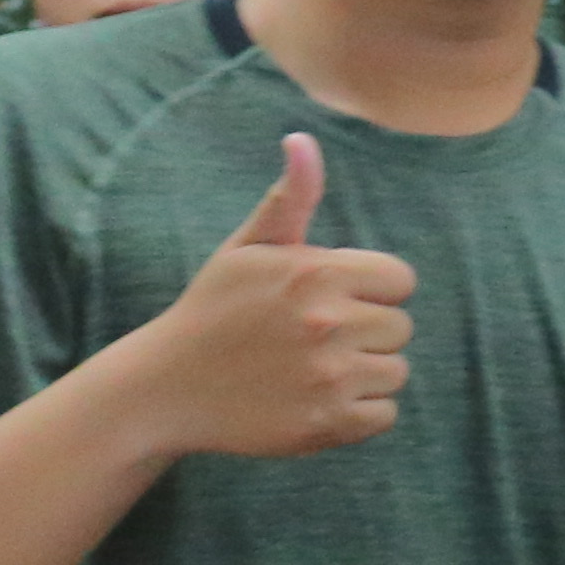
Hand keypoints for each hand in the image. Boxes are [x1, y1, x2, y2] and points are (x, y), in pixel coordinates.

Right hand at [129, 138, 414, 461]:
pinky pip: (384, 414)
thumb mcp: (247, 249)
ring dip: (364, 373)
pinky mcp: (328, 424)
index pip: (400, 280)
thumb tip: (303, 141)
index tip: (331, 300)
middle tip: (313, 338)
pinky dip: (359, 413)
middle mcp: (328, 323)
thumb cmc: (213, 311)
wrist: (164, 387)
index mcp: (316, 273)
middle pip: (400, 327)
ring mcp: (329, 377)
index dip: (370, 290)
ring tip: (311, 368)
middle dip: (366, 331)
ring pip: (396, 372)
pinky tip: (315, 399)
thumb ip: (289, 199)